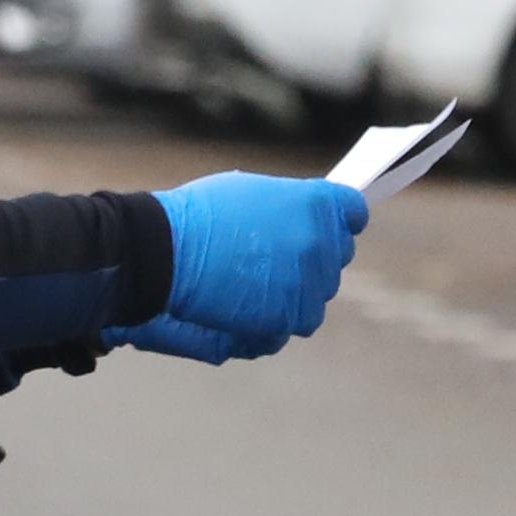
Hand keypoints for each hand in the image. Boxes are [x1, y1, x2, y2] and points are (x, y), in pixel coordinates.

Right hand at [137, 174, 365, 361]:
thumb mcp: (253, 193)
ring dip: (294, 292)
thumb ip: (291, 209)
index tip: (326, 227)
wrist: (163, 252)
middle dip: (311, 257)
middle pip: (336, 256)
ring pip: (318, 295)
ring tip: (252, 284)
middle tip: (273, 258)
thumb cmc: (198, 216)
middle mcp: (320, 243)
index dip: (338, 220)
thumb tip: (305, 223)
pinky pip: (295, 323)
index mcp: (316, 204)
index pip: (353, 213)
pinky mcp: (287, 317)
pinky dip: (275, 319)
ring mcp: (307, 284)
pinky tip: (245, 307)